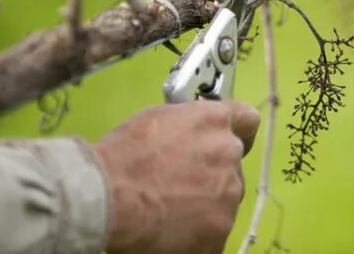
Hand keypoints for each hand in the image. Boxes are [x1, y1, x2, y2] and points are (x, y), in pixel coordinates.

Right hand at [96, 101, 259, 253]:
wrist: (106, 197)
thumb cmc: (121, 156)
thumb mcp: (156, 119)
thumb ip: (186, 124)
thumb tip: (189, 135)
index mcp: (214, 120)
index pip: (247, 120)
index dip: (238, 133)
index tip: (225, 143)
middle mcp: (228, 153)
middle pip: (231, 164)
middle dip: (212, 173)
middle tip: (180, 184)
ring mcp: (228, 194)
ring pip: (225, 199)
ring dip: (206, 204)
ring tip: (170, 210)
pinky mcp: (219, 229)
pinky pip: (215, 231)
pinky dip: (198, 234)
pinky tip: (171, 232)